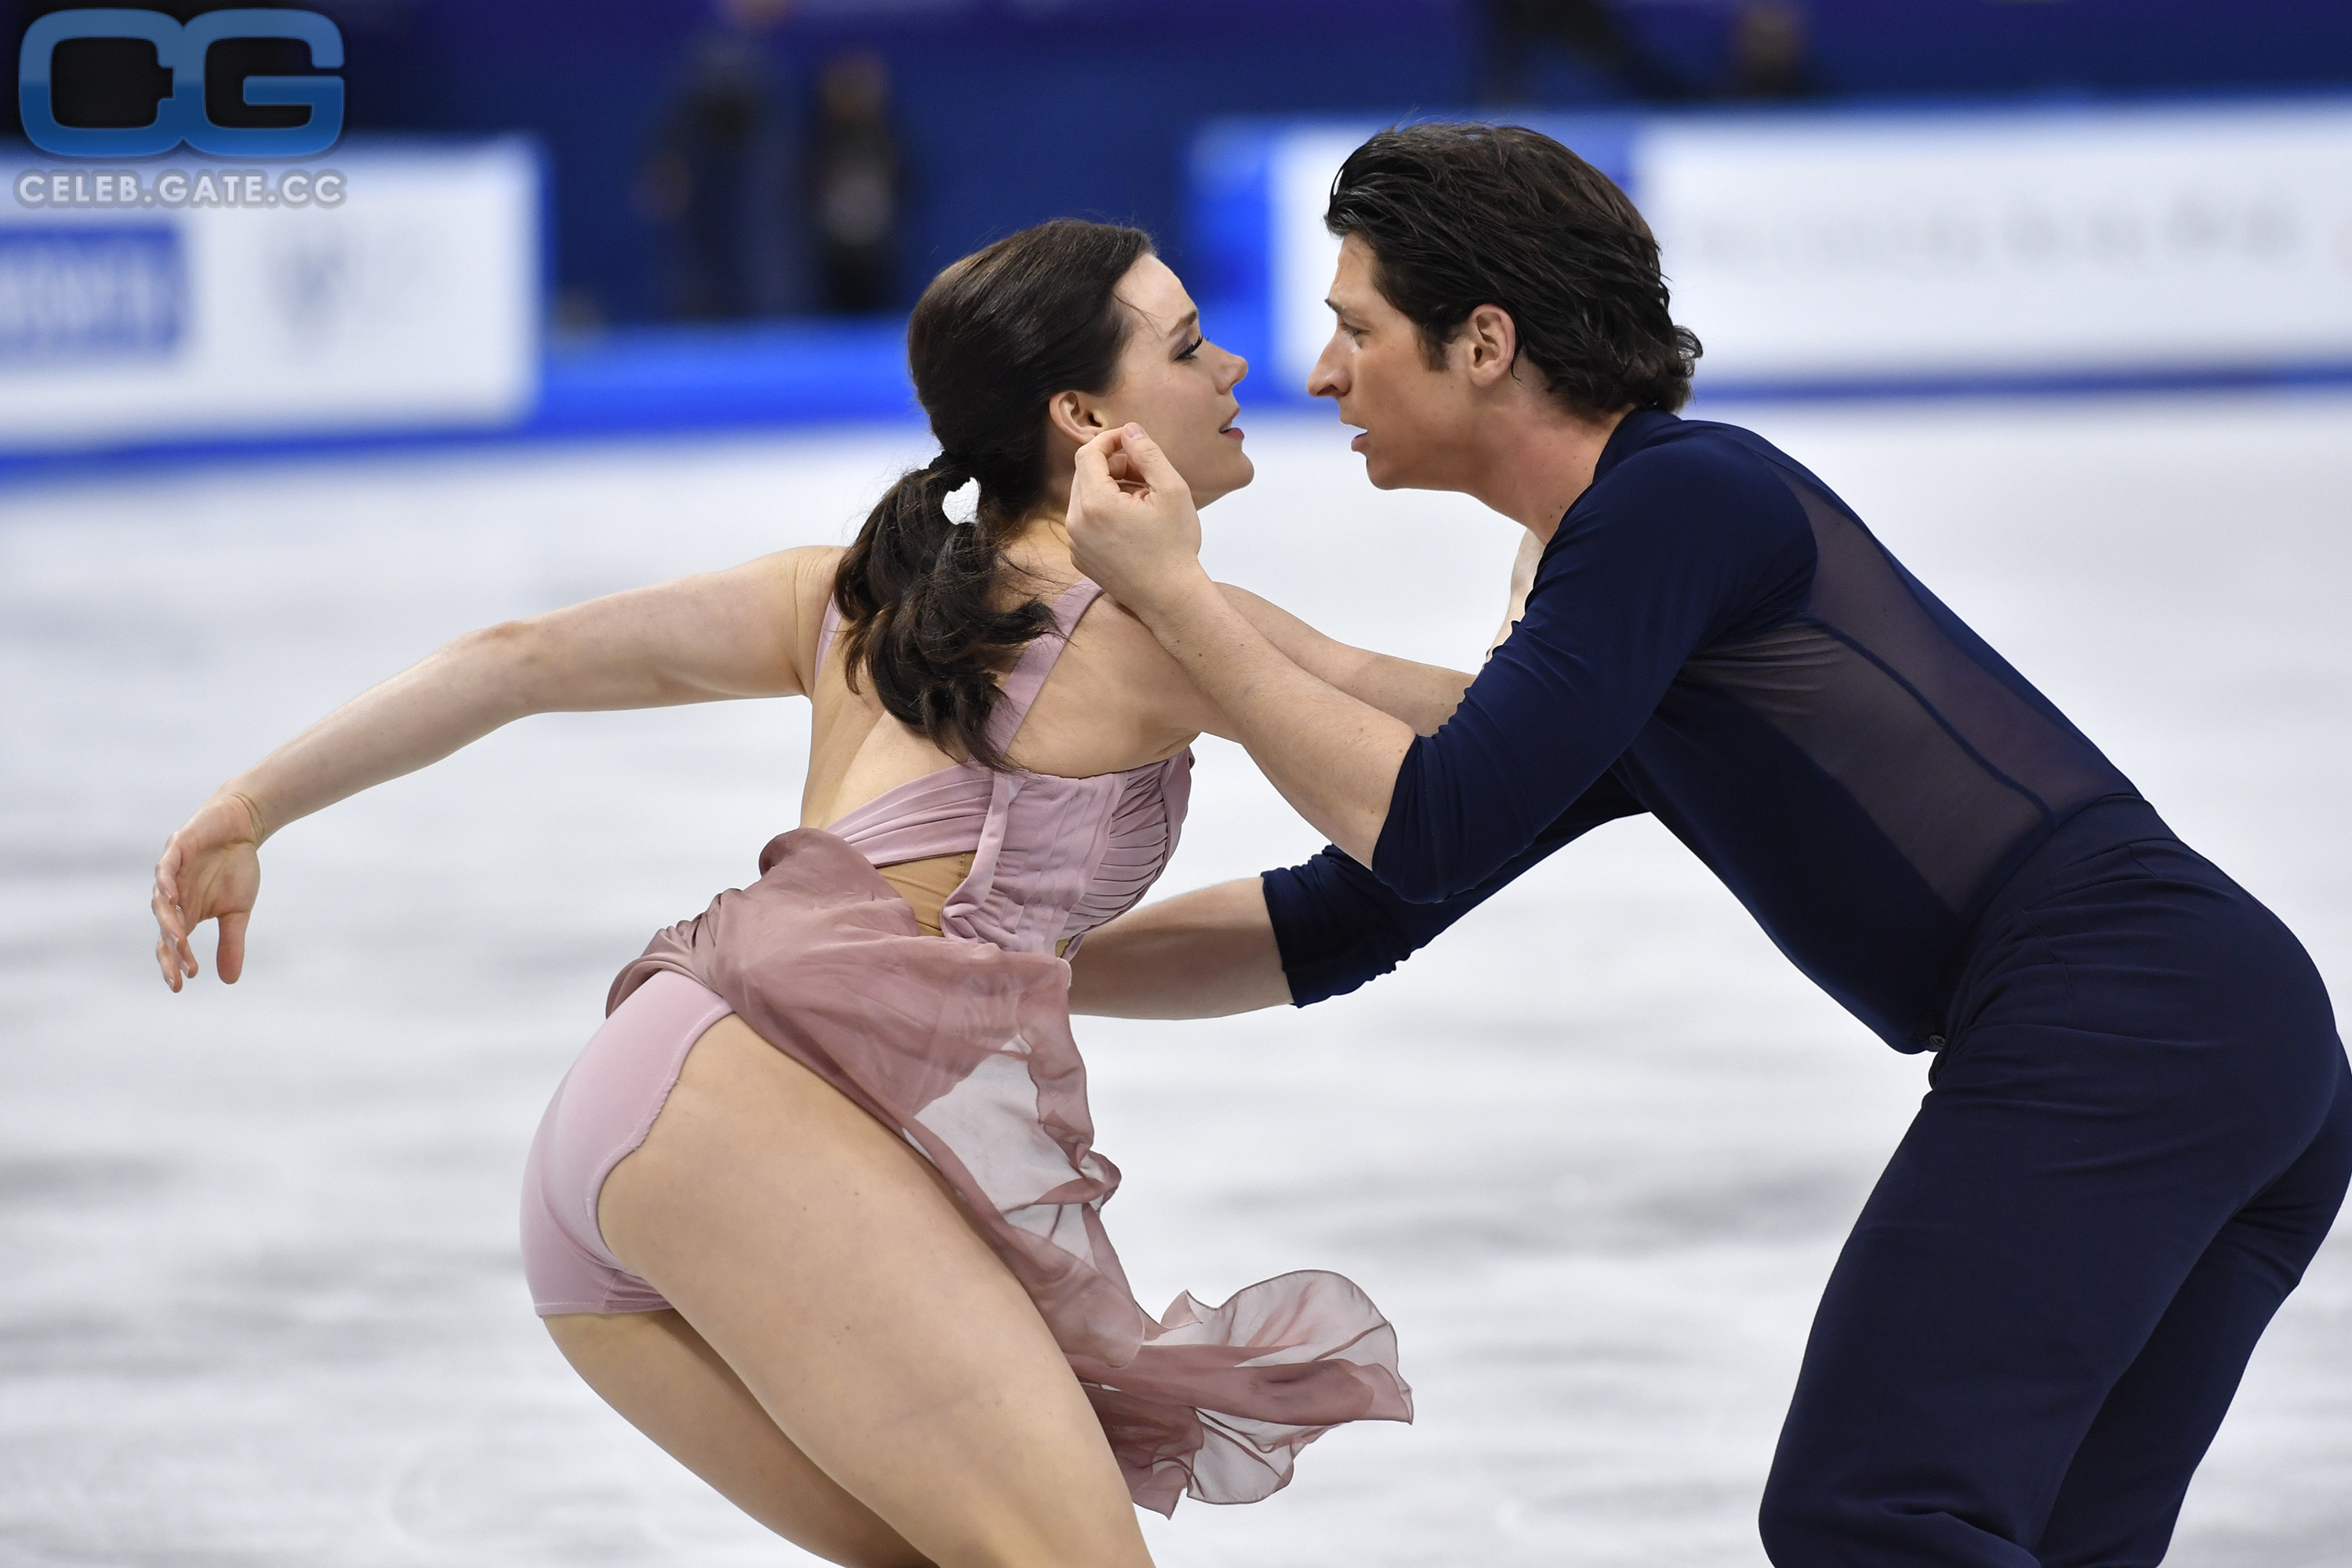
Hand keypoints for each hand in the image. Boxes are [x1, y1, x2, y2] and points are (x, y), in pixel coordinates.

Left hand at [153, 791, 264, 990]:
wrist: (241, 827)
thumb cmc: (235, 868)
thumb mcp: (238, 911)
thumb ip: (231, 942)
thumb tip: (229, 980)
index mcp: (186, 913)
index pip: (173, 944)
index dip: (174, 963)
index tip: (181, 985)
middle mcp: (173, 897)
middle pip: (164, 928)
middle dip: (170, 951)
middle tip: (178, 971)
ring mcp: (172, 874)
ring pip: (161, 902)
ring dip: (169, 921)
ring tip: (179, 940)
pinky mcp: (176, 850)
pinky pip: (166, 868)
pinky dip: (165, 882)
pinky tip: (171, 896)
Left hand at [1066, 425, 1210, 621]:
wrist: (1170, 599)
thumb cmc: (1175, 546)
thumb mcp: (1171, 490)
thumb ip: (1148, 452)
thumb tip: (1130, 430)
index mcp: (1094, 504)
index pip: (1088, 453)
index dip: (1110, 440)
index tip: (1132, 441)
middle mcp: (1075, 523)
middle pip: (1085, 474)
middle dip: (1113, 465)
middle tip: (1146, 473)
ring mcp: (1075, 543)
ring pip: (1085, 498)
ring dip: (1110, 489)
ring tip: (1143, 500)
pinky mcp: (1080, 558)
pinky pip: (1085, 522)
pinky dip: (1105, 513)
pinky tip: (1133, 523)